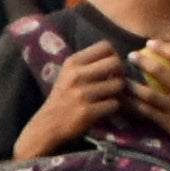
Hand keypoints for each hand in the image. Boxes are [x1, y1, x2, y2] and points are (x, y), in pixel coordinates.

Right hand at [16, 44, 133, 162]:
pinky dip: (113, 107)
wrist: (48, 124)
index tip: (111, 67)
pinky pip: (115, 104)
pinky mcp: (88, 111)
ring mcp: (82, 94)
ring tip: (110, 96)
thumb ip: (89, 63)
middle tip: (116, 81)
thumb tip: (115, 56)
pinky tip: (105, 109)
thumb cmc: (63, 96)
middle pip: (115, 62)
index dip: (114, 56)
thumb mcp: (69, 73)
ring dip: (118, 92)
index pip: (105, 46)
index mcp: (72, 62)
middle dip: (120, 72)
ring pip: (119, 84)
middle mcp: (77, 75)